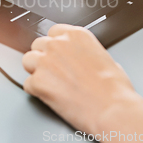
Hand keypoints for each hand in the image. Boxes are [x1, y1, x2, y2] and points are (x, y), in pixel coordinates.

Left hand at [22, 24, 142, 142]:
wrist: (112, 110)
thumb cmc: (114, 89)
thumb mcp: (105, 58)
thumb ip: (87, 52)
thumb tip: (83, 58)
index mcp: (76, 35)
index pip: (53, 32)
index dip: (55, 46)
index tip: (58, 55)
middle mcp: (58, 44)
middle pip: (38, 45)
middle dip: (44, 58)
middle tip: (55, 73)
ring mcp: (45, 61)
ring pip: (28, 61)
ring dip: (35, 71)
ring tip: (50, 84)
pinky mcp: (38, 81)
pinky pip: (28, 84)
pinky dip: (36, 91)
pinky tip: (50, 96)